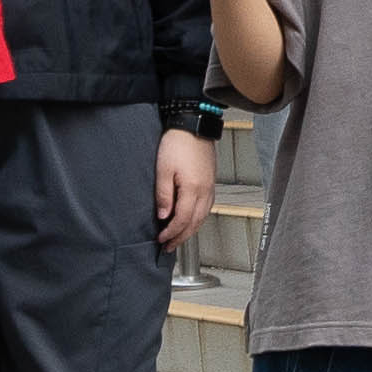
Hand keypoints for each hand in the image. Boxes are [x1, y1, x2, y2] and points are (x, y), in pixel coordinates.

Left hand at [151, 125, 215, 251]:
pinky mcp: (210, 182)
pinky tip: (192, 220)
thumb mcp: (163, 170)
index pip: (182, 220)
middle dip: (181, 237)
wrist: (193, 125)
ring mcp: (210, 187)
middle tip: (169, 246)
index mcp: (193, 189)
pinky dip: (198, 219)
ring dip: (190, 230)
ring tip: (179, 237)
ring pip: (202, 217)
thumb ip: (164, 195)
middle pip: (194, 223)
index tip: (161, 239)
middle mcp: (205, 191)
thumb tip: (164, 216)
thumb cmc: (177, 143)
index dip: (171, 233)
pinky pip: (207, 207)